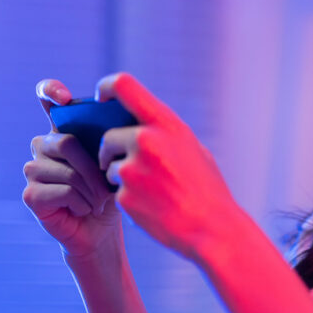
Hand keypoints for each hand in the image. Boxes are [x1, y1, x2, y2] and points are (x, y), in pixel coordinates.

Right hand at [22, 79, 123, 259]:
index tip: (64, 97)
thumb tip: (114, 129)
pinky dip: (81, 203)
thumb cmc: (110, 191)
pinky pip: (61, 191)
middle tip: (107, 187)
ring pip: (66, 171)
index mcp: (64, 129)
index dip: (50, 90)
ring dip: (92, 190)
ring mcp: (32, 168)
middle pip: (66, 142)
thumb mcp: (115, 161)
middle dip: (94, 169)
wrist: (102, 228)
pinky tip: (83, 209)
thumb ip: (110, 140)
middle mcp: (43, 144)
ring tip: (97, 201)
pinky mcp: (30, 194)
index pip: (46, 96)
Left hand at [96, 72, 240, 262]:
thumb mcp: (194, 149)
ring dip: (120, 176)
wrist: (211, 227)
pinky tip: (150, 206)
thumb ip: (165, 134)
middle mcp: (146, 141)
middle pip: (108, 136)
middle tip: (123, 164)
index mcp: (166, 124)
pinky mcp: (125, 195)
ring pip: (109, 166)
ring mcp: (133, 169)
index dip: (107, 87)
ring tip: (149, 190)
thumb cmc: (206, 188)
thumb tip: (139, 123)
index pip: (124, 85)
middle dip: (111, 151)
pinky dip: (127, 198)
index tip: (102, 99)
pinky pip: (114, 191)